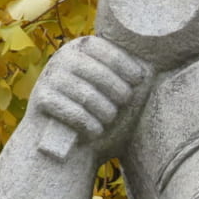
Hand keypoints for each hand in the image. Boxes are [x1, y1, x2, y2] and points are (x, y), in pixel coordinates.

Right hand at [29, 36, 149, 154]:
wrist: (69, 151)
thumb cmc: (102, 119)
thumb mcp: (120, 96)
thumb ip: (135, 79)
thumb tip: (157, 64)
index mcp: (80, 50)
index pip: (101, 47)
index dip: (122, 62)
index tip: (138, 79)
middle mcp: (61, 59)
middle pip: (95, 71)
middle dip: (116, 89)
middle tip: (125, 102)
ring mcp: (48, 79)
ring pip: (85, 93)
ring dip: (104, 110)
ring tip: (109, 119)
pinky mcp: (40, 100)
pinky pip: (71, 111)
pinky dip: (88, 124)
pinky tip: (96, 132)